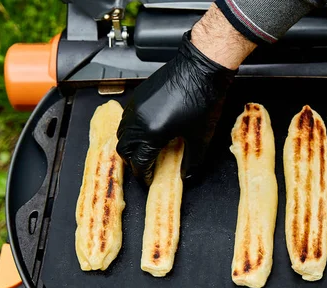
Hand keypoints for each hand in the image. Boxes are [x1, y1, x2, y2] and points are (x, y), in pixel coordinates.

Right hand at [116, 5, 255, 184]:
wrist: (201, 67)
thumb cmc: (203, 98)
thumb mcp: (201, 137)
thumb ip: (192, 161)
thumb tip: (187, 175)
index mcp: (151, 132)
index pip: (139, 161)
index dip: (144, 174)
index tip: (150, 179)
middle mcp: (138, 119)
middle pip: (124, 148)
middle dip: (133, 161)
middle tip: (145, 167)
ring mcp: (136, 105)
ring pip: (123, 132)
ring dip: (131, 145)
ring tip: (145, 151)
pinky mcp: (140, 95)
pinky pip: (128, 118)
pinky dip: (133, 129)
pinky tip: (148, 132)